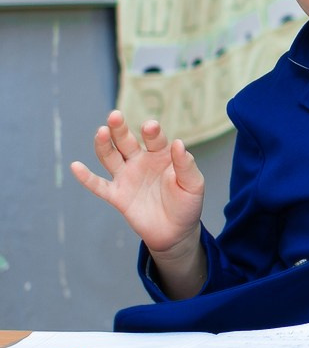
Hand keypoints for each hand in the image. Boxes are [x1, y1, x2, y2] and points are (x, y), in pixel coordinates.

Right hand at [70, 110, 204, 258]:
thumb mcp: (193, 184)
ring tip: (101, 132)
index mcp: (161, 155)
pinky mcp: (117, 196)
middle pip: (126, 142)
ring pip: (110, 157)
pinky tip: (76, 166)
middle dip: (120, 129)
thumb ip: (186, 165)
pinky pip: (99, 185)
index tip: (150, 126)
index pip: (154, 139)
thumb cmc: (187, 203)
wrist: (176, 231)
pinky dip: (87, 178)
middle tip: (115, 116)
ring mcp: (127, 177)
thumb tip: (179, 143)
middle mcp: (140, 161)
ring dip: (104, 145)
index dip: (152, 132)